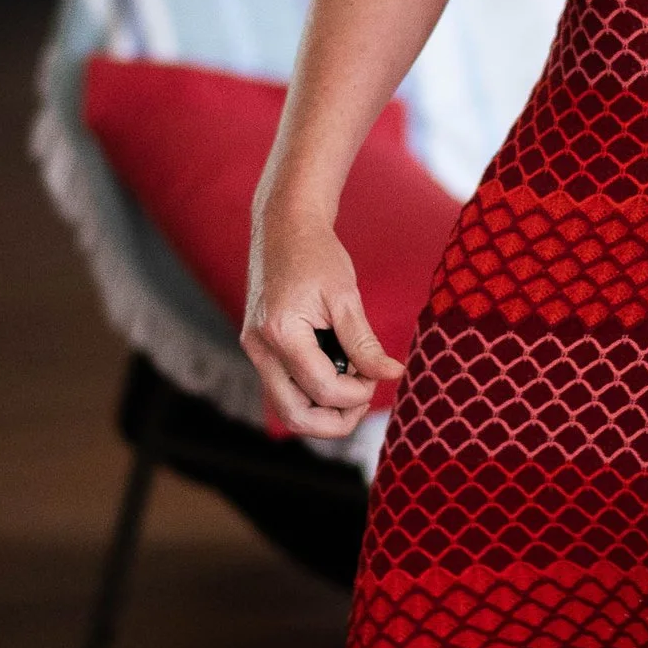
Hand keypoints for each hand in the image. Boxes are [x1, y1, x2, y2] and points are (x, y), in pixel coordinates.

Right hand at [242, 205, 404, 437]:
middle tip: (365, 398)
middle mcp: (260, 349)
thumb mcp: (345, 297)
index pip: (323, 390)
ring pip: (286, 409)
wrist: (284, 226)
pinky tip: (338, 372)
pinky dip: (312, 394)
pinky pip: (284, 389)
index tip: (378, 375)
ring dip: (323, 411)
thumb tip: (392, 375)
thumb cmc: (316, 254)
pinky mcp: (260, 349)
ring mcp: (255, 351)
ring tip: (354, 385)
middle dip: (336, 421)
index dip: (358, 394)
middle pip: (294, 417)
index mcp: (281, 333)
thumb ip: (364, 343)